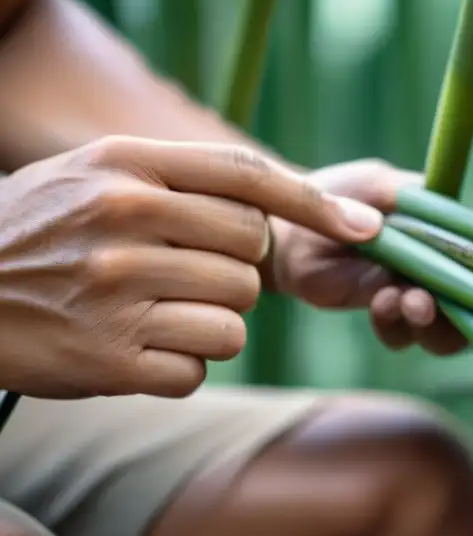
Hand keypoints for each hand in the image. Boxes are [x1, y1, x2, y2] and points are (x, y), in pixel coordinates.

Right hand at [0, 136, 377, 398]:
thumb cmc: (38, 227)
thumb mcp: (97, 172)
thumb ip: (185, 178)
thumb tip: (282, 206)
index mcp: (127, 167)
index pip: (249, 178)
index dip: (317, 205)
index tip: (370, 227)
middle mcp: (125, 222)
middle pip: (254, 256)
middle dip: (234, 272)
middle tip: (179, 273)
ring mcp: (115, 293)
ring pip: (237, 318)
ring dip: (210, 322)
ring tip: (150, 311)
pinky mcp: (108, 360)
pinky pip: (199, 368)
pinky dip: (179, 365)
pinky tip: (133, 349)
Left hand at [266, 159, 465, 355]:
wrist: (287, 230)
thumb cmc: (334, 195)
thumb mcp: (375, 183)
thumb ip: (411, 194)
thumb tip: (446, 210)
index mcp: (448, 226)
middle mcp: (441, 263)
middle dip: (467, 306)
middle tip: (441, 295)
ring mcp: (417, 291)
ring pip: (448, 328)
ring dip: (434, 320)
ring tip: (410, 302)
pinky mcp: (389, 314)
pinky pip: (405, 335)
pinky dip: (397, 325)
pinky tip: (380, 304)